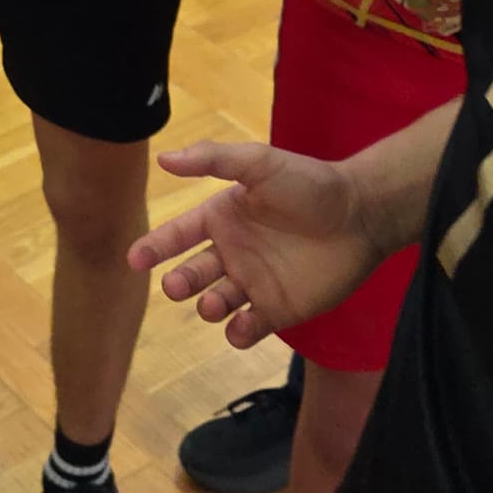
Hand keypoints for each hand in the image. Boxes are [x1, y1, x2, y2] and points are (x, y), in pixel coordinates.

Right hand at [129, 138, 384, 348]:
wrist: (359, 214)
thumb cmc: (308, 183)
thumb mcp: (258, 163)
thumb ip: (212, 160)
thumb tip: (164, 159)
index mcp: (223, 217)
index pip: (179, 234)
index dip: (155, 246)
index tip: (133, 259)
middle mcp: (232, 251)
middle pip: (192, 273)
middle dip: (179, 281)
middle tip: (174, 285)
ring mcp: (254, 282)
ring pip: (215, 302)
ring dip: (207, 306)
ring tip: (212, 303)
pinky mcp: (278, 309)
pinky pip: (248, 327)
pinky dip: (237, 332)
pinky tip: (238, 326)